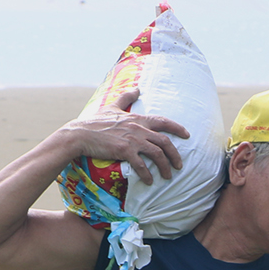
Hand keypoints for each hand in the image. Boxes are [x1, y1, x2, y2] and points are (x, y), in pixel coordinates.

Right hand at [62, 90, 187, 184]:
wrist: (81, 134)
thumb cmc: (95, 122)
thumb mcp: (112, 106)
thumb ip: (126, 98)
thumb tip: (137, 88)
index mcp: (137, 119)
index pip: (162, 121)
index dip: (177, 128)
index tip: (187, 135)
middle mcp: (138, 128)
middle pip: (164, 141)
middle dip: (175, 154)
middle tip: (179, 165)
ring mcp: (132, 140)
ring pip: (157, 153)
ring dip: (165, 166)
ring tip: (167, 176)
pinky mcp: (124, 151)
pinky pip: (141, 165)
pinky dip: (147, 174)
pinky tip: (149, 181)